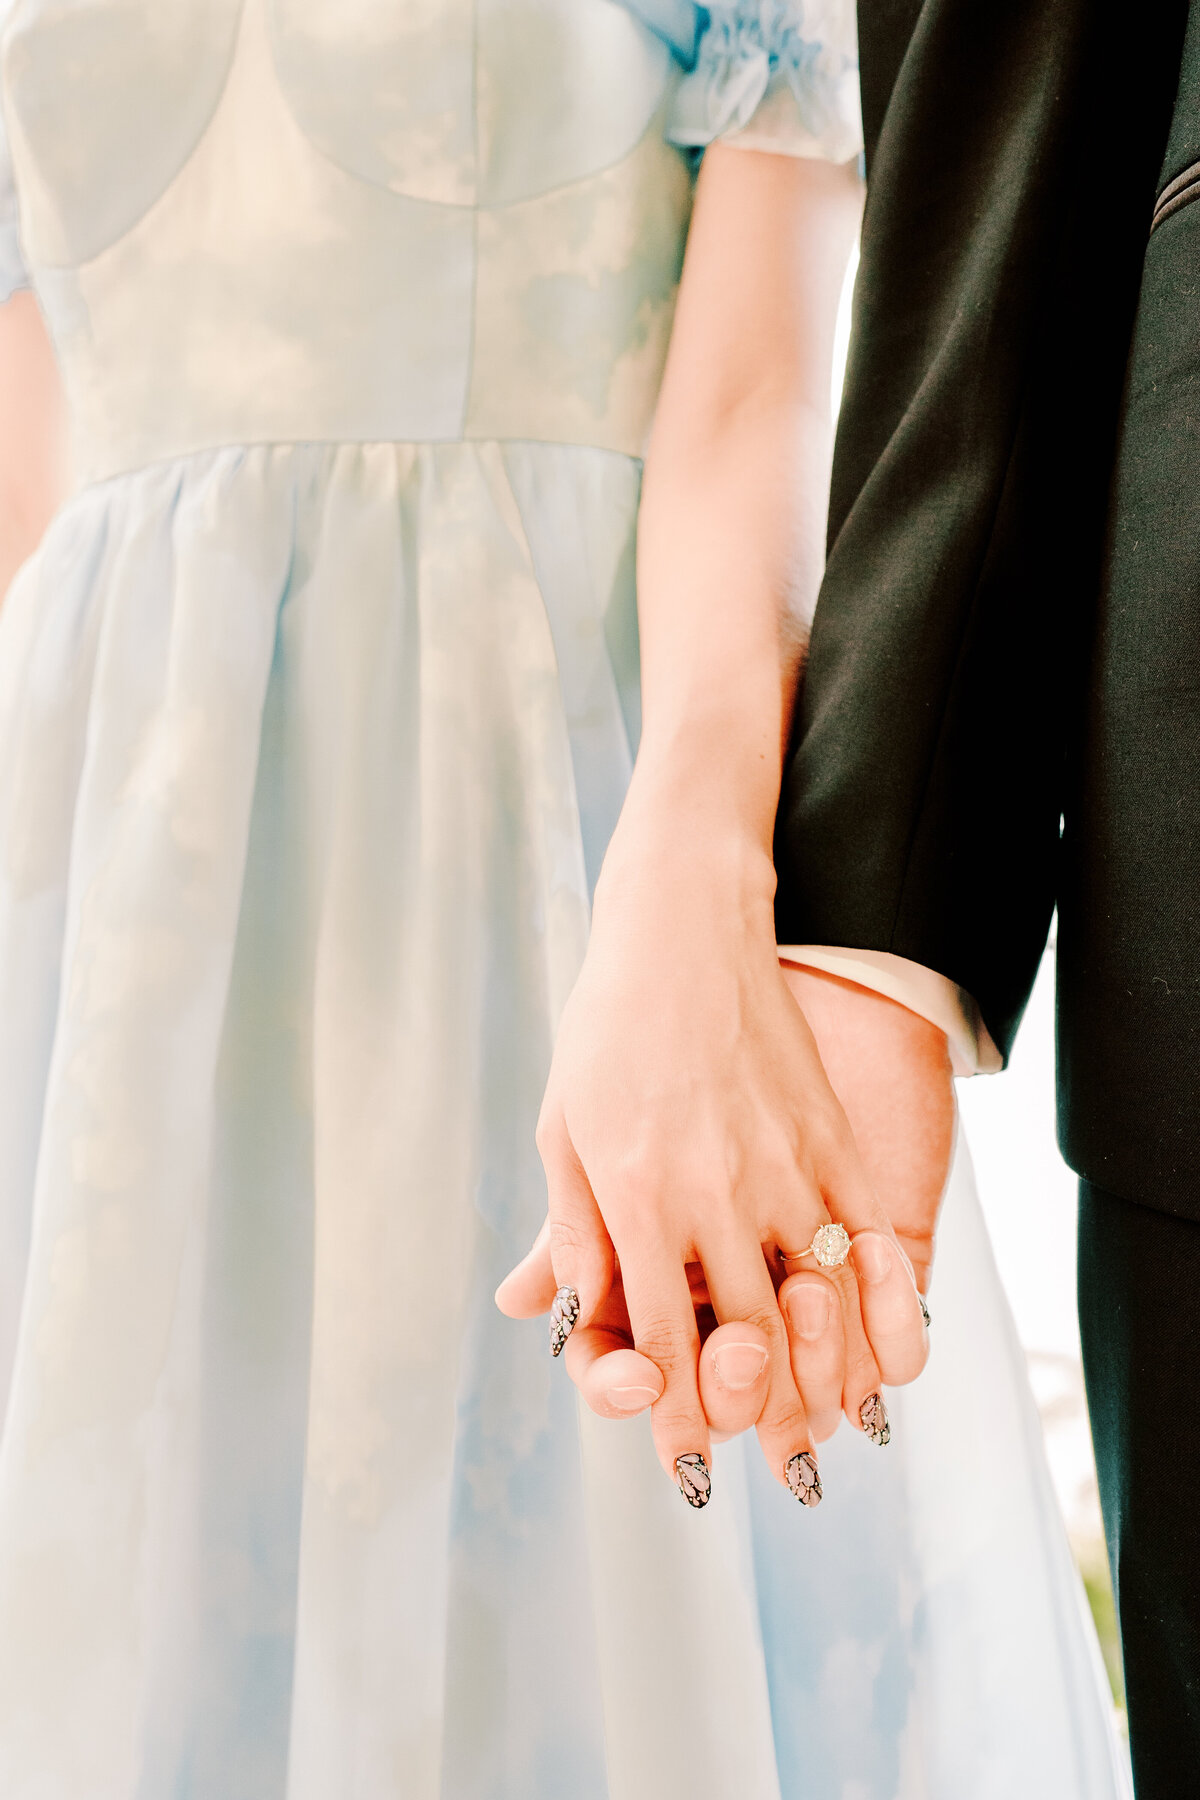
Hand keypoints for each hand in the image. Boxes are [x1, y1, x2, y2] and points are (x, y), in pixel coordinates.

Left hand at [500, 792, 928, 1506]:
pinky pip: (869, 1246)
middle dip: (752, 1413)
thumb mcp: (563, 1130)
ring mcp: (784, 1164)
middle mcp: (714, 1190)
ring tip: (822, 1429)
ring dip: (821, 1381)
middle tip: (759, 1457)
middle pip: (747, 1339)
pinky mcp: (831, 1140)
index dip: (674, 1410)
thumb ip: (575, 1233)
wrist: (684, 931)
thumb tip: (568, 1324)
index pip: (660, 1337)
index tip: (684, 1452)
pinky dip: (886, 1314)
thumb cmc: (605, 1030)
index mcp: (635, 1195)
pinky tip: (890, 1360)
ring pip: (816, 1305)